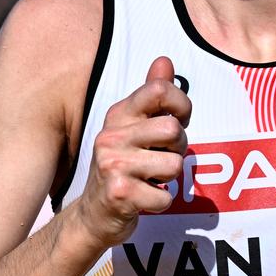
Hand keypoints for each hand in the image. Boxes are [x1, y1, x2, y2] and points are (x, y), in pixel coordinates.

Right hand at [72, 56, 190, 246]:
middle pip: (174, 130)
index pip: (159, 90)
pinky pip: (165, 197)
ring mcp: (112, 165)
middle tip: (162, 158)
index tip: (179, 120)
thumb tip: (164, 60)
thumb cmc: (121, 167)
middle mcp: (111, 136)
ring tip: (150, 179)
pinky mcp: (119, 194)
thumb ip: (151, 96)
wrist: (93, 215)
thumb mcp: (132, 128)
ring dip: (169, 178)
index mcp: (118, 115)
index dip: (182, 105)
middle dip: (179, 149)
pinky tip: (143, 199)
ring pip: (174, 165)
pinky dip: (161, 203)